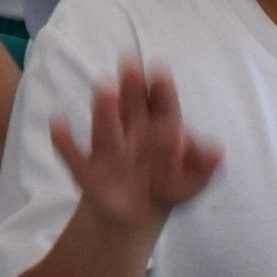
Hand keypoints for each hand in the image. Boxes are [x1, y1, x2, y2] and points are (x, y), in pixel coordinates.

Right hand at [48, 59, 221, 232]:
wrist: (132, 214)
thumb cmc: (163, 188)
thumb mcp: (189, 185)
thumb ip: (202, 169)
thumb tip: (218, 150)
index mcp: (159, 132)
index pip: (162, 108)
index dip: (162, 91)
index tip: (160, 70)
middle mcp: (132, 134)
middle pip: (132, 108)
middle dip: (132, 88)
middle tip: (130, 62)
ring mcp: (109, 150)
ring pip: (107, 128)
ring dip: (105, 110)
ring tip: (104, 89)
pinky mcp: (87, 170)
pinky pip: (74, 155)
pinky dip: (65, 141)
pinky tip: (58, 123)